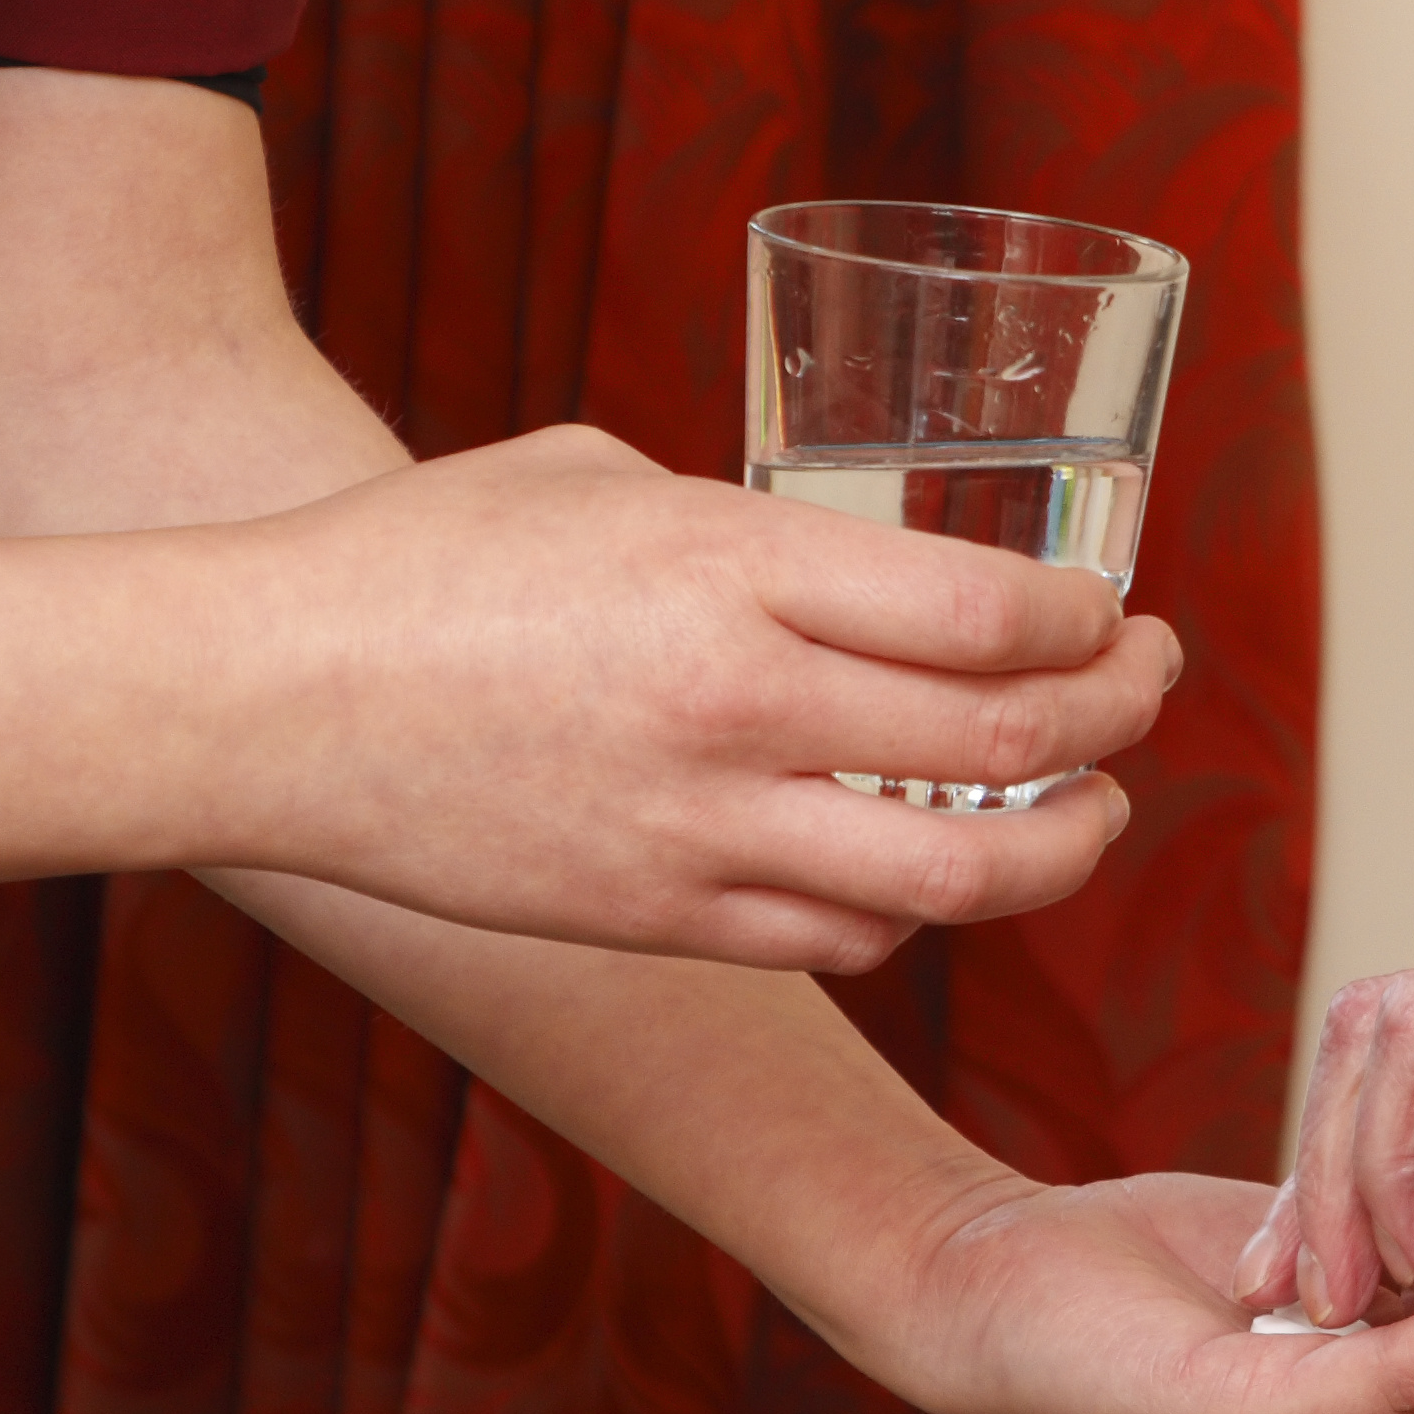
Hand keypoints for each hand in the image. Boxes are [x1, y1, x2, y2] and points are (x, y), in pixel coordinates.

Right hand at [244, 425, 1172, 970]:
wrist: (265, 695)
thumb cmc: (425, 556)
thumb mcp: (607, 476)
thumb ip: (746, 526)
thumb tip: (850, 560)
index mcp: (733, 569)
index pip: (995, 614)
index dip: (1093, 620)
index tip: (1114, 605)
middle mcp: (739, 708)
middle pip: (1016, 748)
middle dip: (1122, 717)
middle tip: (1148, 684)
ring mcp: (701, 832)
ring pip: (961, 877)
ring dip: (1064, 845)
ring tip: (1092, 806)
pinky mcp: (659, 920)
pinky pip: (846, 938)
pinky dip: (919, 908)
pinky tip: (931, 863)